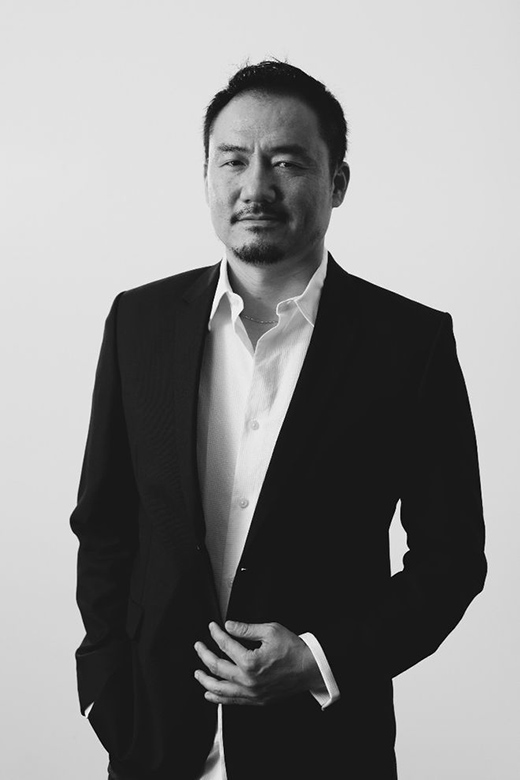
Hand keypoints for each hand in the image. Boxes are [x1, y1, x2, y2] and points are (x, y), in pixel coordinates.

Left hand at [194, 620, 322, 705]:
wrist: (310, 668)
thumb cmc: (293, 649)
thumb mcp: (270, 630)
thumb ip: (246, 629)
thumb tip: (228, 626)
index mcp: (250, 661)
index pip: (225, 645)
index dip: (215, 633)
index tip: (212, 627)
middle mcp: (248, 680)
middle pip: (217, 667)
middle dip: (204, 655)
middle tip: (198, 646)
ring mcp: (251, 693)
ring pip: (220, 689)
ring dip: (205, 680)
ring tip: (197, 673)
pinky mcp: (257, 700)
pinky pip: (232, 701)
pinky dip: (218, 698)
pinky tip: (210, 694)